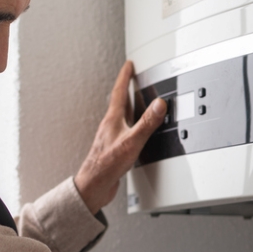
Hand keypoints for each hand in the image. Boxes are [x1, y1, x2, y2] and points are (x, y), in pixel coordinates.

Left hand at [74, 61, 165, 214]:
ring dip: (129, 106)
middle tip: (132, 77)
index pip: (119, 92)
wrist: (94, 186)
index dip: (125, 77)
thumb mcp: (132, 142)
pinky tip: (135, 131)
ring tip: (135, 99)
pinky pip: (124, 130)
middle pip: (120, 102)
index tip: (129, 65)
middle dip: (127, 88)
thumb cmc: (106, 165)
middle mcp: (110, 126)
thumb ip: (146, 123)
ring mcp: (111, 137)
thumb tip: (158, 104)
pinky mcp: (114, 148)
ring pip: (121, 116)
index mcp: (112, 120)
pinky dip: (131, 124)